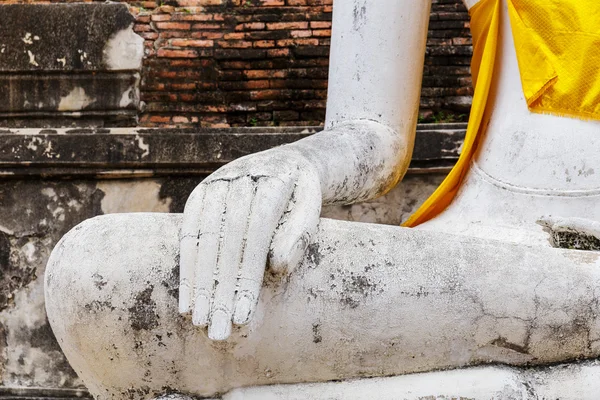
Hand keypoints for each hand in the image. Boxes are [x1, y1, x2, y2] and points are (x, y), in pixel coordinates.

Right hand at [179, 149, 321, 339]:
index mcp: (271, 181)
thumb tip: (277, 267)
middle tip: (217, 331)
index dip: (246, 276)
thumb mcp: (311, 209)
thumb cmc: (302, 196)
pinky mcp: (200, 195)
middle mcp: (238, 179)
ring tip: (200, 322)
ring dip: (199, 284)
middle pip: (224, 240)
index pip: (254, 234)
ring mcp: (216, 185)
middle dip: (219, 288)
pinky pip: (188, 235)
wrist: (287, 163)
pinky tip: (187, 301)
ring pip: (202, 239)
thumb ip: (298, 235)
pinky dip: (187, 270)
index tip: (242, 315)